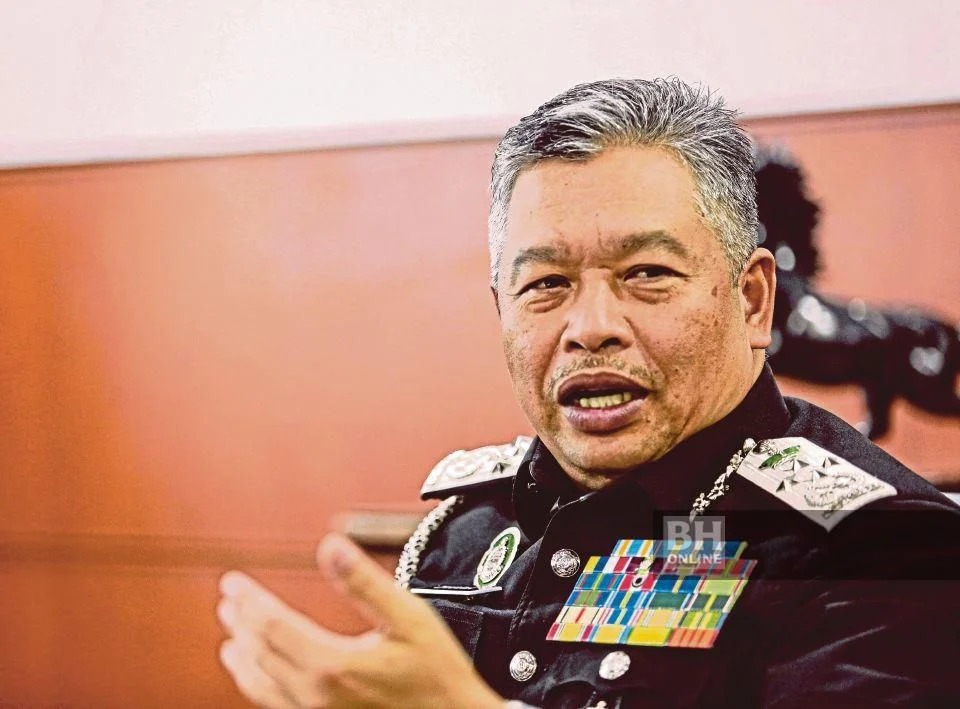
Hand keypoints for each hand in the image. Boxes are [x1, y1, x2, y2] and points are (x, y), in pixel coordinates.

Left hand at [217, 533, 504, 707]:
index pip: (271, 625)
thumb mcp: (409, 619)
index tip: (231, 582)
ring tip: (231, 639)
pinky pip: (276, 706)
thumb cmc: (437, 677)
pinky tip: (260, 678)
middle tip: (228, 600)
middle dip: (241, 622)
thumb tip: (330, 545)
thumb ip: (365, 583)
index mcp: (331, 664)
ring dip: (243, 657)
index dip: (248, 600)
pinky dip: (258, 685)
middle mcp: (313, 696)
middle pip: (261, 653)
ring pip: (262, 685)